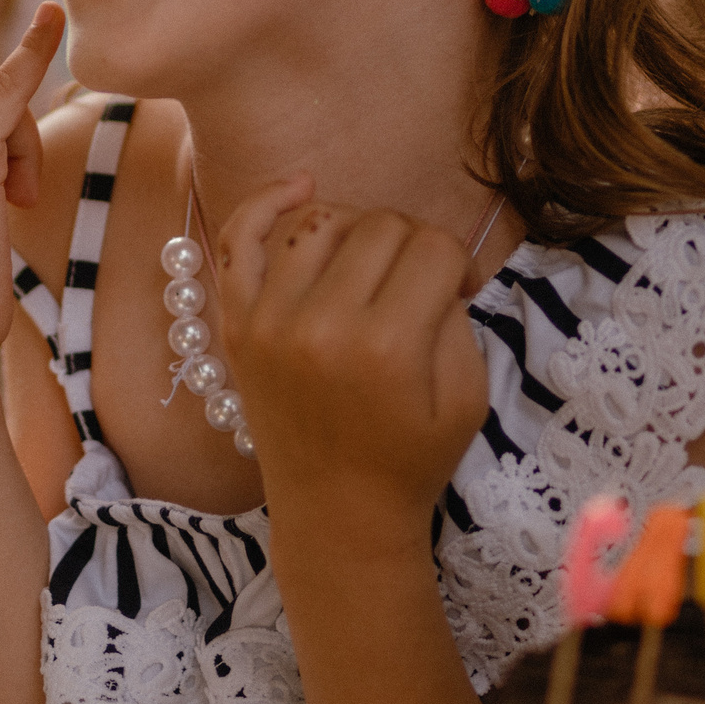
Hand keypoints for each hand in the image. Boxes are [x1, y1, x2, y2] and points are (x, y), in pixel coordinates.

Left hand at [217, 179, 490, 522]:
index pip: (433, 248)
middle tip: (421, 280)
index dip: (459, 260)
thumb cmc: (410, 460)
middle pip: (382, 227)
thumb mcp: (467, 398)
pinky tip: (302, 188)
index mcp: (387, 348)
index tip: (460, 288)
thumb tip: (434, 262)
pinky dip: (268, 202)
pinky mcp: (237, 326)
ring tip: (375, 261)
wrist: (336, 516)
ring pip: (322, 221)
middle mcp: (321, 326)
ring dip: (359, 227)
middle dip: (415, 242)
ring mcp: (269, 322)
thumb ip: (457, 318)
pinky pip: (242, 240)